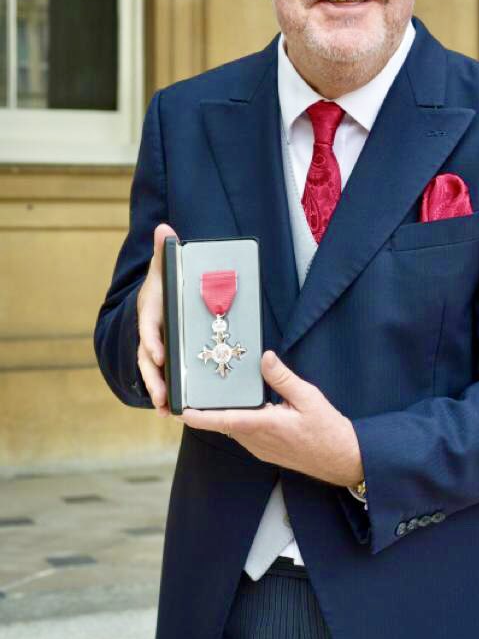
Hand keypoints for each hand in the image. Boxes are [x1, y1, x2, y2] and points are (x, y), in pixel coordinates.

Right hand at [136, 222, 177, 415]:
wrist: (159, 295)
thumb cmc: (163, 282)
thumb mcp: (163, 267)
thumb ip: (165, 252)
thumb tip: (164, 228)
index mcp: (151, 312)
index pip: (149, 328)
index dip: (152, 341)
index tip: (158, 355)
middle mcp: (149, 332)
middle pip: (147, 358)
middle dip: (153, 377)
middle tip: (162, 395)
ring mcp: (155, 347)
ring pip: (152, 372)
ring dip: (158, 391)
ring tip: (167, 410)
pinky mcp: (164, 357)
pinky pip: (162, 377)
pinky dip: (165, 392)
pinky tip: (172, 410)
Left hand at [181, 351, 363, 486]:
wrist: (342, 459)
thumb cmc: (328, 430)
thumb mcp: (308, 397)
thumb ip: (283, 378)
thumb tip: (264, 358)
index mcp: (264, 426)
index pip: (223, 421)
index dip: (199, 416)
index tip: (181, 410)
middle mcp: (257, 441)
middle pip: (223, 424)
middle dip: (206, 411)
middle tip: (192, 391)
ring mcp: (260, 448)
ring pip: (232, 429)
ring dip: (222, 415)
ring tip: (211, 395)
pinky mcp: (266, 451)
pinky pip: (243, 434)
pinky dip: (236, 420)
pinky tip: (241, 406)